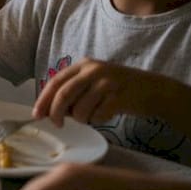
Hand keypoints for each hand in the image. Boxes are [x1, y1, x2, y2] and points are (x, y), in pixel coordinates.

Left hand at [33, 58, 173, 127]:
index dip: (43, 99)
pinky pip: (98, 116)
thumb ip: (73, 91)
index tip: (36, 114)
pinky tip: (105, 115)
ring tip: (90, 116)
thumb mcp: (93, 82)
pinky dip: (97, 121)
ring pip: (80, 109)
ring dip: (81, 119)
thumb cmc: (118, 88)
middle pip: (64, 94)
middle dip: (55, 112)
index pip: (55, 82)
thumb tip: (48, 110)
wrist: (154, 90)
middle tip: (57, 124)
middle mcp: (94, 70)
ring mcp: (108, 83)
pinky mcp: (120, 97)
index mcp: (84, 65)